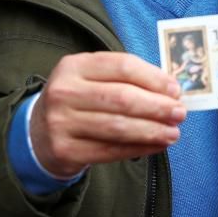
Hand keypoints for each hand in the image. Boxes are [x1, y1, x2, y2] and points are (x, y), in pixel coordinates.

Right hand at [30, 52, 185, 177]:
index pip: (122, 66)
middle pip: (122, 98)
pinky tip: (156, 146)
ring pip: (118, 127)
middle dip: (157, 107)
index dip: (153, 78)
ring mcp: (61, 122)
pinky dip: (138, 149)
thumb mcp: (91, 79)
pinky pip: (110, 151)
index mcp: (74, 65)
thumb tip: (170, 90)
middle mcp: (64, 91)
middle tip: (180, 113)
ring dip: (152, 130)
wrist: (37, 133)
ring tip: (173, 133)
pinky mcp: (65, 150)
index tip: (175, 90)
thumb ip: (125, 79)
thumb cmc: (77, 100)